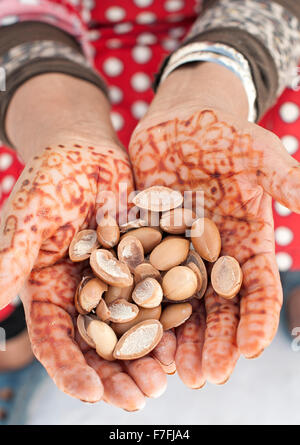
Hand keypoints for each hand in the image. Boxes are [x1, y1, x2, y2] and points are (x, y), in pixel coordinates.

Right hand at [0, 74, 171, 408]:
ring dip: (147, 353)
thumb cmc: (50, 176)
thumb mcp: (29, 215)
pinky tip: (183, 336)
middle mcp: (84, 292)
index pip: (57, 340)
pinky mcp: (143, 262)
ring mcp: (116, 279)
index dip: (71, 370)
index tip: (92, 393)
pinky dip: (168, 317)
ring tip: (167, 375)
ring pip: (132, 326)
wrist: (86, 149)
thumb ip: (11, 257)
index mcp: (50, 289)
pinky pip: (157, 294)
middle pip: (99, 344)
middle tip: (141, 396)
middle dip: (117, 373)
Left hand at [129, 63, 299, 386]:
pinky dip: (142, 304)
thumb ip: (285, 182)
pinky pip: (144, 278)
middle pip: (219, 306)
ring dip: (180, 338)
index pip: (258, 288)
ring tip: (175, 372)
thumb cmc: (225, 133)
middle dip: (216, 342)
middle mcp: (214, 253)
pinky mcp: (146, 240)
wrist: (181, 120)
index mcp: (247, 240)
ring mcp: (178, 250)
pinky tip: (137, 331)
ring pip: (181, 302)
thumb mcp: (260, 154)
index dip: (258, 318)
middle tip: (208, 377)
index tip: (253, 348)